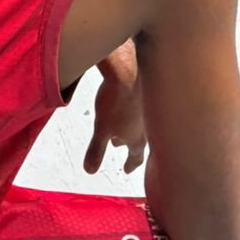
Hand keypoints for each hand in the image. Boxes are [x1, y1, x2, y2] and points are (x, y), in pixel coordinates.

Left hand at [84, 43, 145, 175]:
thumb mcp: (101, 128)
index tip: (126, 169)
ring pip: (142, 122)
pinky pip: (141, 104)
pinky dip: (133, 107)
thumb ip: (96, 150)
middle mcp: (147, 126)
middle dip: (129, 144)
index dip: (130, 164)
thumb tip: (90, 170)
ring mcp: (149, 108)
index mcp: (137, 138)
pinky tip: (125, 101)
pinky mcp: (147, 91)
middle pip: (140, 140)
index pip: (136, 157)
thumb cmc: (115, 101)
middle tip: (118, 145)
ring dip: (132, 125)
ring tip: (121, 123)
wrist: (128, 69)